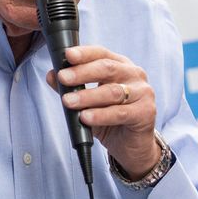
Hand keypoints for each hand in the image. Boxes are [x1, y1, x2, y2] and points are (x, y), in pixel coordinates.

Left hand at [48, 45, 159, 178]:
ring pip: (112, 91)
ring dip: (88, 96)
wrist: (131, 145)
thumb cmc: (109, 117)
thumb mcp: (87, 101)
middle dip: (82, 72)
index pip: (101, 53)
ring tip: (69, 101)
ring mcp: (143, 92)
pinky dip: (101, 115)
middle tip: (63, 78)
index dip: (84, 53)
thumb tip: (51, 75)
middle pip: (107, 68)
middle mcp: (134, 74)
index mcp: (120, 64)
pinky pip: (120, 112)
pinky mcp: (146, 112)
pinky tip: (86, 117)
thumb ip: (71, 87)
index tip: (67, 55)